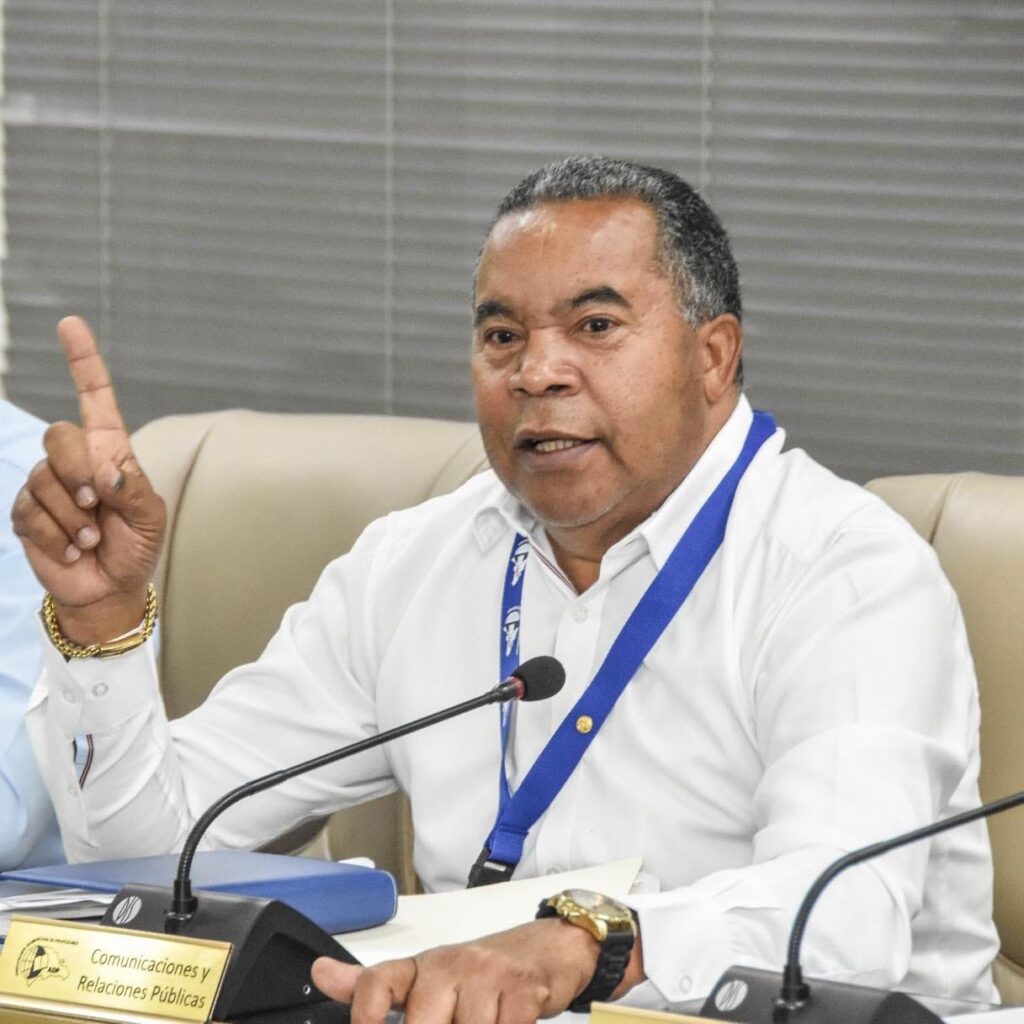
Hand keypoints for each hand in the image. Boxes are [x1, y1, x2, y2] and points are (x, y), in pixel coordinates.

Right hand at [10, 316, 164, 641]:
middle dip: (77, 473)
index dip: (83, 361)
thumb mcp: (151, 518)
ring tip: (92, 539)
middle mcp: (75, 461)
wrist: (110, 589)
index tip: (69, 324)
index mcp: (109, 451)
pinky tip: (73, 550)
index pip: (95, 398)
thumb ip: (134, 490)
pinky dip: (57, 538)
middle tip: (97, 507)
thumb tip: (106, 472)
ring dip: (73, 518)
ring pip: (44, 481)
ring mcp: (47, 486)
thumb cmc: (137, 547)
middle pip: (59, 436)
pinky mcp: (26, 514)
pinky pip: (31, 514)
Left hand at [311, 918, 603, 1023]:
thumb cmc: (483, 971)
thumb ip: (377, 986)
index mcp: (422, 967)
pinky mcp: (523, 990)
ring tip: (484, 1019)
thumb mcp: (430, 976)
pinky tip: (508, 1021)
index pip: (378, 981)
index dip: (365, 1010)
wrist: (550, 947)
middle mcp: (449, 966)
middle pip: (423, 1022)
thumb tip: (319, 973)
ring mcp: (487, 976)